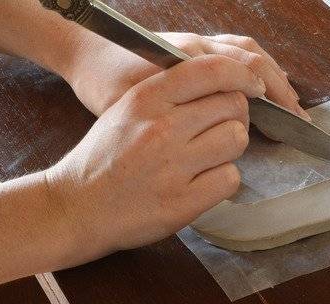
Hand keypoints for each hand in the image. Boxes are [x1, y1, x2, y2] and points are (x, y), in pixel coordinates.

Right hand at [44, 55, 263, 264]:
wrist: (77, 207)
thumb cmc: (105, 158)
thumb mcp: (127, 110)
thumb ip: (171, 94)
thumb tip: (225, 87)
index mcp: (148, 98)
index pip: (212, 71)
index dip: (242, 76)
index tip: (252, 87)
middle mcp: (162, 128)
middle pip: (233, 106)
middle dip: (235, 117)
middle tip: (220, 130)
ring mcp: (173, 167)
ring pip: (237, 140)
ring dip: (231, 149)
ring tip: (209, 157)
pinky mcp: (183, 202)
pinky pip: (231, 178)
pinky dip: (224, 180)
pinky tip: (204, 183)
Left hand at [63, 30, 309, 119]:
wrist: (85, 53)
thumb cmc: (105, 82)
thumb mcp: (133, 102)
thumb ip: (172, 111)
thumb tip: (216, 125)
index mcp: (187, 56)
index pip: (240, 68)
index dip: (268, 93)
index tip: (286, 118)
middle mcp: (197, 44)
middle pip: (251, 56)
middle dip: (280, 87)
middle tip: (299, 116)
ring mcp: (195, 43)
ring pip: (246, 51)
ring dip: (271, 75)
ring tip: (289, 102)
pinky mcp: (192, 50)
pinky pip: (232, 53)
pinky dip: (253, 69)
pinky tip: (260, 88)